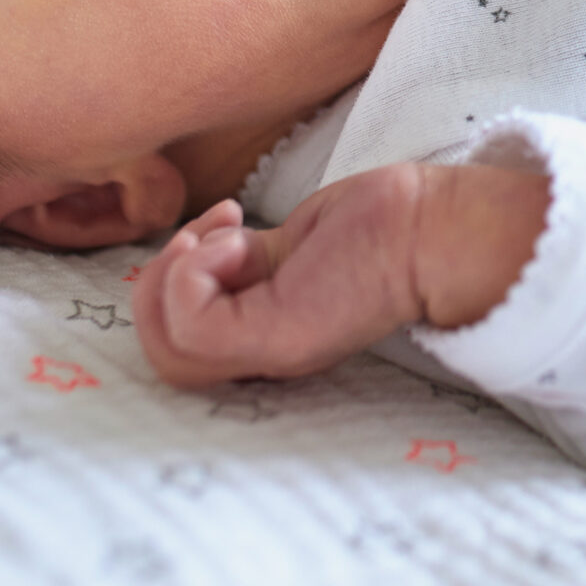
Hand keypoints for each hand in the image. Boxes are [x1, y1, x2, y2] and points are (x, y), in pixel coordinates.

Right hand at [130, 169, 427, 388]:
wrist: (428, 226)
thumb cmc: (372, 228)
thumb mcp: (282, 251)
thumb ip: (239, 266)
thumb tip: (198, 252)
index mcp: (263, 340)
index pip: (178, 350)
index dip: (171, 286)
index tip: (215, 230)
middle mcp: (263, 359)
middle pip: (161, 360)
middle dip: (157, 284)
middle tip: (207, 235)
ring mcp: (268, 354)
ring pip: (164, 351)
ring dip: (174, 277)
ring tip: (226, 239)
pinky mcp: (275, 338)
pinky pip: (189, 322)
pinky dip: (193, 271)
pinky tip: (238, 241)